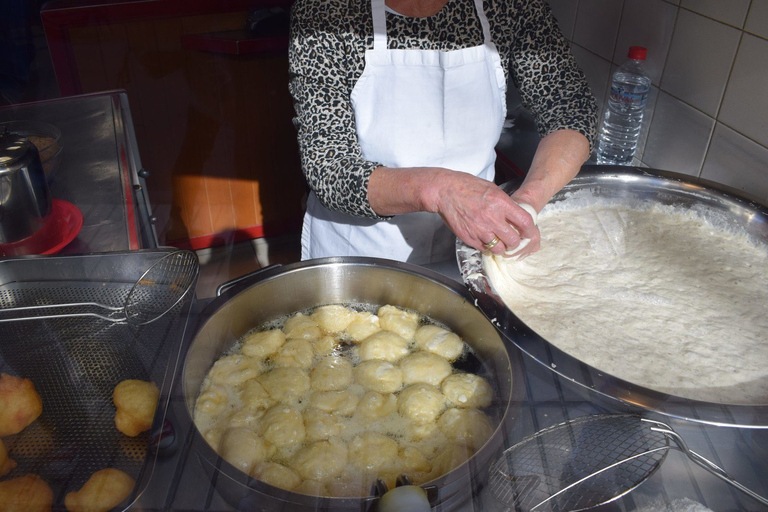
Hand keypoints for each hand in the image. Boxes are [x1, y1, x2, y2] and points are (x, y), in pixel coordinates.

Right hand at [424, 170, 539, 256]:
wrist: (445, 191)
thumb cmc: (468, 187)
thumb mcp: (493, 189)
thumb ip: (505, 204)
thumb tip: (516, 216)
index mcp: (501, 203)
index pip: (525, 222)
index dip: (530, 231)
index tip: (529, 233)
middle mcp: (492, 218)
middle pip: (514, 240)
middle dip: (516, 242)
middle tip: (513, 240)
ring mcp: (480, 230)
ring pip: (499, 248)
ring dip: (501, 247)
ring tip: (499, 241)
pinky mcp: (469, 237)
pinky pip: (484, 248)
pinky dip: (487, 246)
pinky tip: (485, 238)